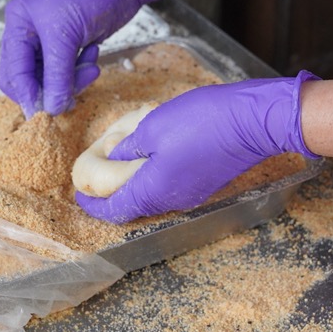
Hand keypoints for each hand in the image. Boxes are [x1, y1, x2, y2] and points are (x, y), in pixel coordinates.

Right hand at [0, 0, 169, 115]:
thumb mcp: (68, 35)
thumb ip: (57, 74)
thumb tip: (50, 109)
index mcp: (19, 24)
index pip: (12, 72)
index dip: (27, 94)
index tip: (45, 113)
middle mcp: (28, 33)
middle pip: (27, 80)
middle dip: (50, 89)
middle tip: (72, 95)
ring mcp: (49, 42)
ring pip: (49, 80)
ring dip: (71, 81)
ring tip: (91, 67)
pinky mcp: (69, 47)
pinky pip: (67, 73)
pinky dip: (80, 72)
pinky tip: (93, 53)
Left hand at [77, 71, 320, 223]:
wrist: (253, 122)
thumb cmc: (203, 121)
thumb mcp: (154, 127)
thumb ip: (128, 147)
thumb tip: (112, 158)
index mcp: (153, 190)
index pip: (114, 210)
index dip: (93, 206)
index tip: (80, 194)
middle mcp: (172, 201)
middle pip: (133, 206)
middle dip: (112, 194)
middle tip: (98, 175)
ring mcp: (191, 195)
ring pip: (153, 197)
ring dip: (134, 184)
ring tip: (123, 161)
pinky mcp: (205, 184)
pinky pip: (170, 188)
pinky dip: (154, 178)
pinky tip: (153, 155)